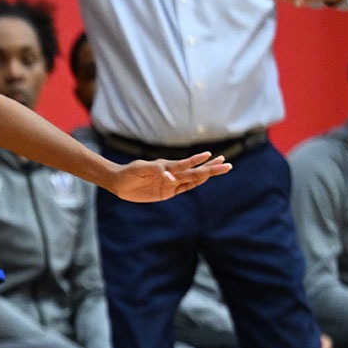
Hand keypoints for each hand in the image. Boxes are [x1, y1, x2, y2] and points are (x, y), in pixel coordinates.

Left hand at [104, 151, 231, 202]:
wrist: (119, 182)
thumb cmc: (129, 173)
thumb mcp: (140, 169)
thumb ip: (155, 171)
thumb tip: (170, 176)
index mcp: (166, 166)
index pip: (185, 164)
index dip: (196, 161)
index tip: (209, 155)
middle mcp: (172, 173)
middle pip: (194, 172)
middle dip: (211, 168)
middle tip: (227, 164)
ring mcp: (171, 183)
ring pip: (193, 179)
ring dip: (207, 174)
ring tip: (222, 168)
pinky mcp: (167, 192)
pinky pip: (184, 188)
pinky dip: (195, 184)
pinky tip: (205, 179)